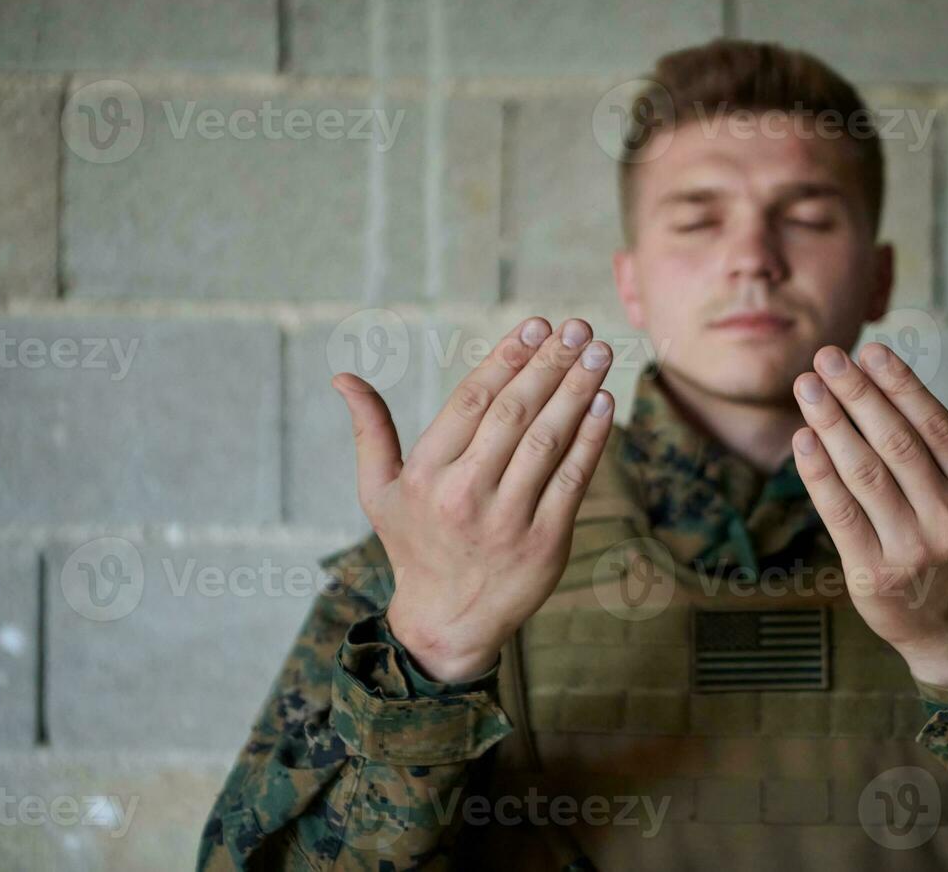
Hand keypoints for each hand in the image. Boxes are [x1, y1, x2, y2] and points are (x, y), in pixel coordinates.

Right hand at [332, 317, 614, 682]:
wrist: (447, 622)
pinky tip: (604, 402)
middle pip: (514, 413)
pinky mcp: (545, 541)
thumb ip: (369, 432)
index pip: (471, 401)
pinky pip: (573, 479)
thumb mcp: (378, 492)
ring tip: (598, 353)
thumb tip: (343, 377)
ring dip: (577, 390)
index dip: (506, 358)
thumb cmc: (415, 544)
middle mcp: (464, 493)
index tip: (536, 325)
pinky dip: (591, 438)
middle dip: (549, 364)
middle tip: (578, 328)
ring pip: (547, 441)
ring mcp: (507, 519)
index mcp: (425, 474)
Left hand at [790, 342, 947, 691]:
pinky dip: (819, 473)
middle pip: (895, 443)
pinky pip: (840, 513)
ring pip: (864, 473)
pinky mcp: (872, 573)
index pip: (936, 427)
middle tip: (828, 357)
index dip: (901, 385)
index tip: (871, 351)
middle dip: (858, 394)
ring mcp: (911, 549)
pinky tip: (802, 439)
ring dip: (831, 423)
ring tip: (807, 386)